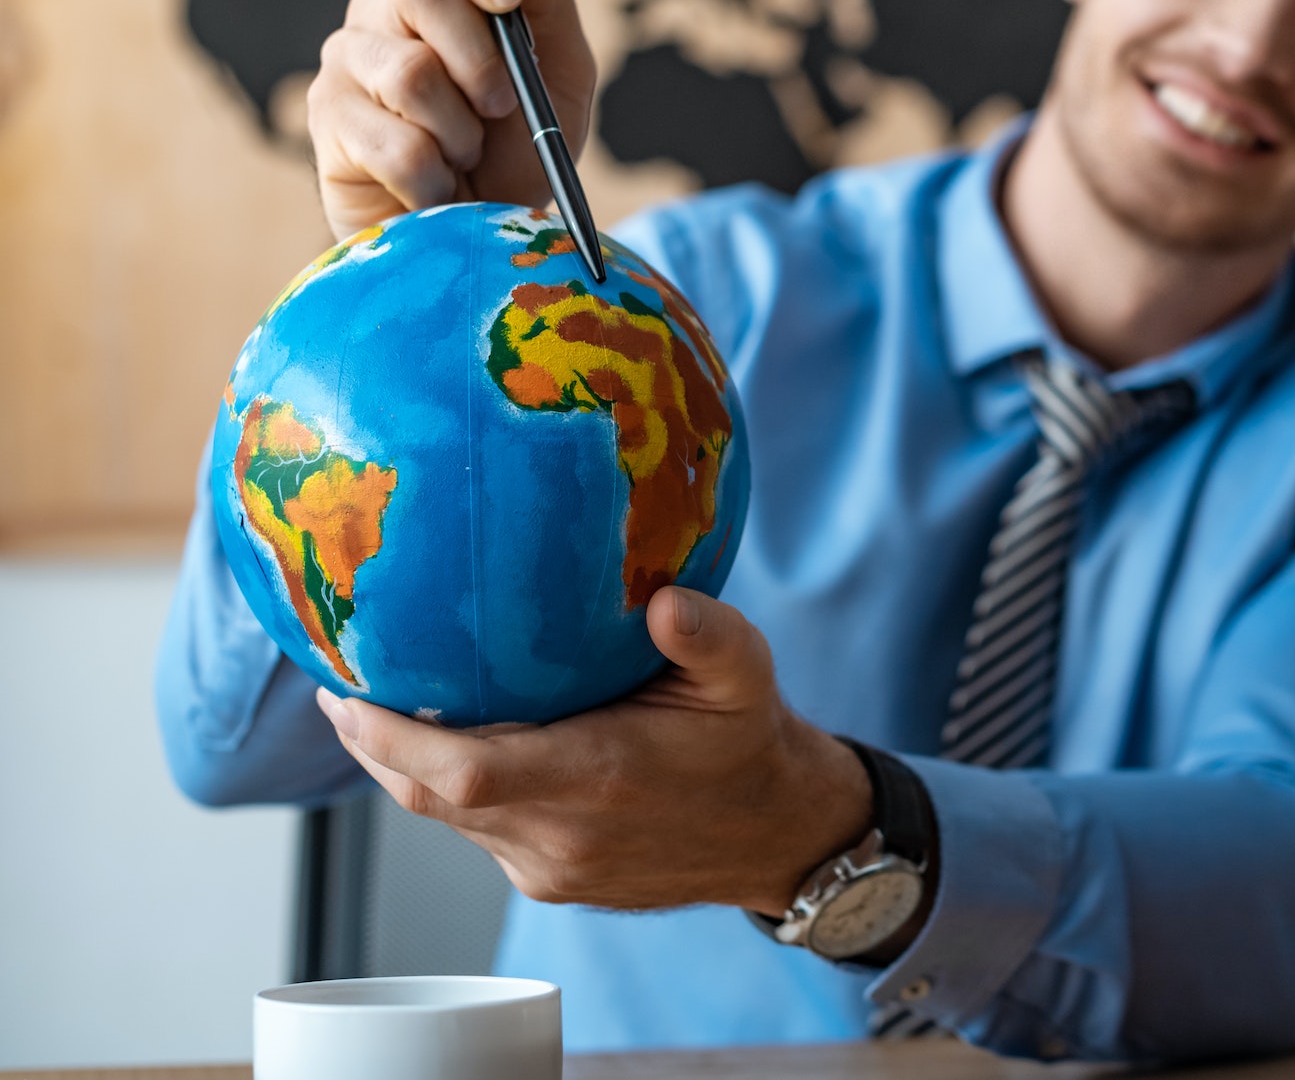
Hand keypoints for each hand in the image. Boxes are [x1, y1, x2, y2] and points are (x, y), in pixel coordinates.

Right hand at [305, 0, 596, 241]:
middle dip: (481, 60)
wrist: (483, 233)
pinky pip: (396, 143)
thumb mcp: (562, 73)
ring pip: (411, 73)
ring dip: (462, 131)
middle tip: (502, 108)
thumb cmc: (521, 148)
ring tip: (466, 156)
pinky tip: (437, 188)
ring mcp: (347, 56)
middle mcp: (384, 4)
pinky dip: (437, 177)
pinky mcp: (327, 116)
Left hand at [315, 588, 872, 915]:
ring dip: (401, 767)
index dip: (389, 740)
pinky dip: (446, 788)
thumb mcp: (747, 673)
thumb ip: (708, 635)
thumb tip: (665, 598)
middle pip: (429, 798)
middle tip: (335, 682)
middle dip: (370, 744)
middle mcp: (562, 835)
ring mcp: (551, 867)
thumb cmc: (750, 741)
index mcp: (598, 779)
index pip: (464, 773)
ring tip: (367, 703)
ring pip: (445, 819)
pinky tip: (438, 741)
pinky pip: (476, 832)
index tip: (346, 693)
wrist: (774, 834)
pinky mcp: (550, 880)